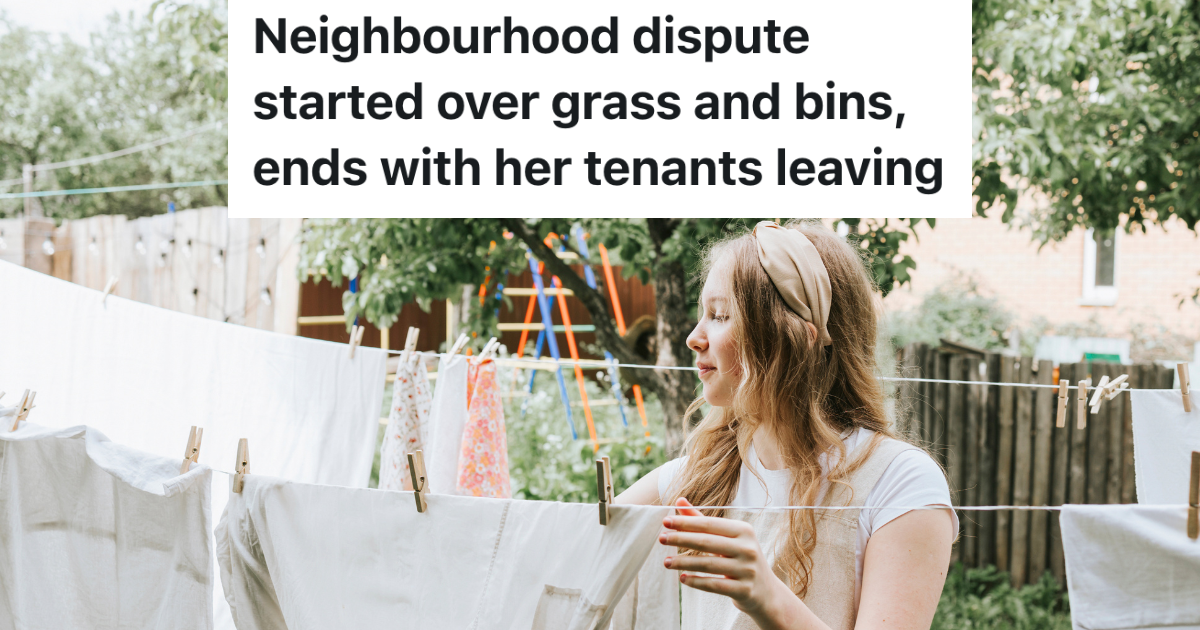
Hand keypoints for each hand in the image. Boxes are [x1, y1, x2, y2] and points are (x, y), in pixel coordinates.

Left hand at [660, 498, 791, 617]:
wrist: (766, 592)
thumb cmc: (741, 558)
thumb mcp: (728, 538)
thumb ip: (702, 520)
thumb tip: (679, 501)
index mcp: (744, 530)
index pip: (709, 524)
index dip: (686, 522)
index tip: (665, 522)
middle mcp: (748, 548)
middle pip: (707, 542)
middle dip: (681, 539)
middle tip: (661, 538)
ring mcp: (748, 570)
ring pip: (708, 564)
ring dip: (683, 562)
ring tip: (666, 562)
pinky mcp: (744, 590)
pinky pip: (715, 585)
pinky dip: (697, 582)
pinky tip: (682, 578)